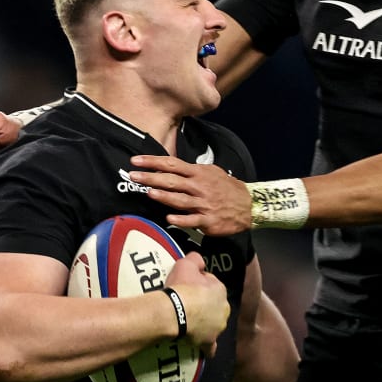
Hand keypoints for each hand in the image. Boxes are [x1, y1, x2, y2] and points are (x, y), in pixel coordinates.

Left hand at [129, 155, 251, 235]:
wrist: (248, 205)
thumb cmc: (226, 188)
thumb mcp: (211, 172)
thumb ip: (192, 170)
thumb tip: (170, 167)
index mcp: (198, 173)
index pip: (172, 164)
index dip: (153, 161)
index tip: (136, 160)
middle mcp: (199, 187)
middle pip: (172, 181)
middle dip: (151, 178)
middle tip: (133, 176)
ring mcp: (203, 204)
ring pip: (180, 200)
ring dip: (164, 197)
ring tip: (148, 193)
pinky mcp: (208, 220)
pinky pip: (192, 220)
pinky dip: (181, 219)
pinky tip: (169, 218)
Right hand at [165, 253, 229, 357]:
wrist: (175, 311)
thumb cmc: (182, 288)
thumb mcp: (187, 263)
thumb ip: (196, 259)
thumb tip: (200, 261)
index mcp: (220, 290)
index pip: (211, 285)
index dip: (199, 285)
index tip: (189, 287)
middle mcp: (224, 309)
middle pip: (214, 305)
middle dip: (205, 305)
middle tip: (188, 304)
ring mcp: (218, 327)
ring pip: (214, 324)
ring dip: (205, 323)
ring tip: (190, 321)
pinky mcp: (209, 342)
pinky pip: (210, 346)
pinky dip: (206, 346)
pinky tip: (199, 344)